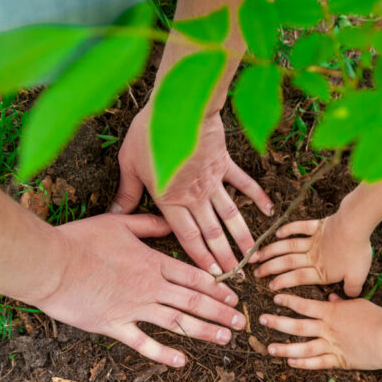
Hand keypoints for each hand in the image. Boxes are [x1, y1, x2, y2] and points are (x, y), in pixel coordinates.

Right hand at [33, 213, 246, 366]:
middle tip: (241, 322)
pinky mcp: (114, 326)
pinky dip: (164, 354)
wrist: (51, 264)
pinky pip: (144, 343)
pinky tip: (182, 362)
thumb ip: (148, 225)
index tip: (234, 297)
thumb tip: (170, 223)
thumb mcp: (119, 224)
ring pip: (178, 323)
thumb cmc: (81, 240)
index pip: (194, 277)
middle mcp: (150, 287)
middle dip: (221, 312)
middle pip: (194, 301)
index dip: (218, 288)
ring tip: (225, 339)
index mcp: (152, 263)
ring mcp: (134, 308)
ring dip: (204, 331)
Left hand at [112, 107, 273, 274]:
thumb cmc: (150, 133)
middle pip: (211, 232)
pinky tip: (268, 211)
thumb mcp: (130, 163)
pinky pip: (243, 183)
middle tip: (235, 274)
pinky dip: (257, 197)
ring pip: (230, 215)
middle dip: (223, 256)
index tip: (211, 275)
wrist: (179, 106)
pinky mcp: (224, 164)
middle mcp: (195, 196)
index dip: (199, 257)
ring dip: (241, 236)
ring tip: (251, 255)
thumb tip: (114, 215)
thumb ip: (127, 192)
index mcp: (171, 200)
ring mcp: (213, 181)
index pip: (186, 237)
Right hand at [254, 215, 371, 295]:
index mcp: (321, 271)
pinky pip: (300, 227)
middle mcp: (313, 256)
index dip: (283, 282)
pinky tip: (277, 233)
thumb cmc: (357, 252)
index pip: (298, 278)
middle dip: (270, 268)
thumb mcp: (358, 277)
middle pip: (287, 263)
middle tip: (255, 273)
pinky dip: (288, 229)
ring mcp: (314, 240)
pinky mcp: (318, 226)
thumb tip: (349, 296)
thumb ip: (351, 289)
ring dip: (271, 251)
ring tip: (257, 256)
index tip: (269, 286)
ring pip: (288, 247)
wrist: (356, 226)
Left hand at [259, 294, 381, 369]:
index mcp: (331, 312)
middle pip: (297, 325)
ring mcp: (331, 346)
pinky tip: (290, 362)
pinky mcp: (338, 361)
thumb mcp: (360, 303)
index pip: (304, 305)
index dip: (288, 301)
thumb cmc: (377, 319)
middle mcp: (327, 329)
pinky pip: (316, 363)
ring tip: (269, 348)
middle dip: (278, 322)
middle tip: (262, 320)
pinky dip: (303, 363)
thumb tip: (331, 296)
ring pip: (302, 347)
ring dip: (284, 348)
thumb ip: (342, 301)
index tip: (275, 298)